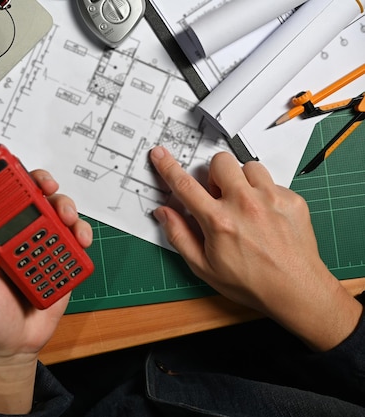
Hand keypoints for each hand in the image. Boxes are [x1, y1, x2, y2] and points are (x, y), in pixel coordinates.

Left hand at [0, 169, 91, 412]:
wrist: (14, 345)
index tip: (5, 167)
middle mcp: (15, 234)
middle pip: (31, 197)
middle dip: (41, 183)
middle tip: (46, 185)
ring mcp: (40, 245)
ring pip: (56, 213)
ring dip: (64, 206)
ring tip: (66, 216)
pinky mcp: (61, 259)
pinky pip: (74, 239)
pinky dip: (81, 233)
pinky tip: (79, 238)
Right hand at [150, 146, 361, 350]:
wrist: (295, 290)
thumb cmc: (250, 283)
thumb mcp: (203, 267)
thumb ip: (179, 236)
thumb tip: (163, 213)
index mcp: (218, 221)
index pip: (185, 186)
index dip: (168, 167)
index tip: (160, 154)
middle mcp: (244, 204)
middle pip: (220, 162)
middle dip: (214, 174)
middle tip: (219, 196)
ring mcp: (271, 199)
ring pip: (249, 167)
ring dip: (242, 181)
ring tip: (245, 205)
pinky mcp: (291, 200)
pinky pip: (272, 182)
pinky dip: (264, 194)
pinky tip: (265, 216)